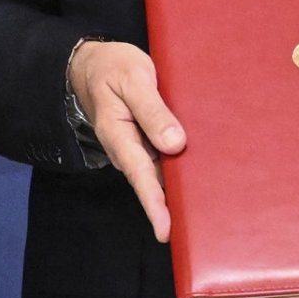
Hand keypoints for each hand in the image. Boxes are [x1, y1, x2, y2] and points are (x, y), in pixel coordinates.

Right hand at [67, 40, 184, 242]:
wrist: (93, 64)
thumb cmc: (112, 68)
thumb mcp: (132, 79)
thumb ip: (153, 111)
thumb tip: (175, 144)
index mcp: (118, 133)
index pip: (139, 175)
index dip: (154, 204)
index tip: (165, 230)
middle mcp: (128, 147)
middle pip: (152, 183)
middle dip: (171, 208)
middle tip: (196, 233)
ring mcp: (138, 147)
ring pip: (161, 174)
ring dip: (179, 192)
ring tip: (205, 217)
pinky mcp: (148, 141)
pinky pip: (165, 160)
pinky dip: (181, 172)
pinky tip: (203, 181)